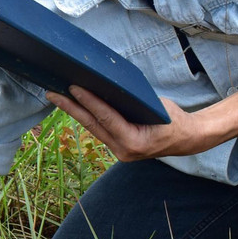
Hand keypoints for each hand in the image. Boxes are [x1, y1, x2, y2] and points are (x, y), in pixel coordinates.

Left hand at [46, 86, 206, 160]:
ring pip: (92, 128)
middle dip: (70, 107)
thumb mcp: (156, 107)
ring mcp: (118, 151)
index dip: (89, 101)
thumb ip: (132, 102)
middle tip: (52, 92)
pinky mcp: (116, 148)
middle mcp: (123, 151)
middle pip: (92, 124)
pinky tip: (73, 104)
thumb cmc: (172, 120)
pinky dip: (86, 116)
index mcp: (134, 142)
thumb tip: (106, 87)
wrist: (186, 139)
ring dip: (74, 111)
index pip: (106, 118)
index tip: (73, 87)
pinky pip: (98, 130)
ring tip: (57, 96)